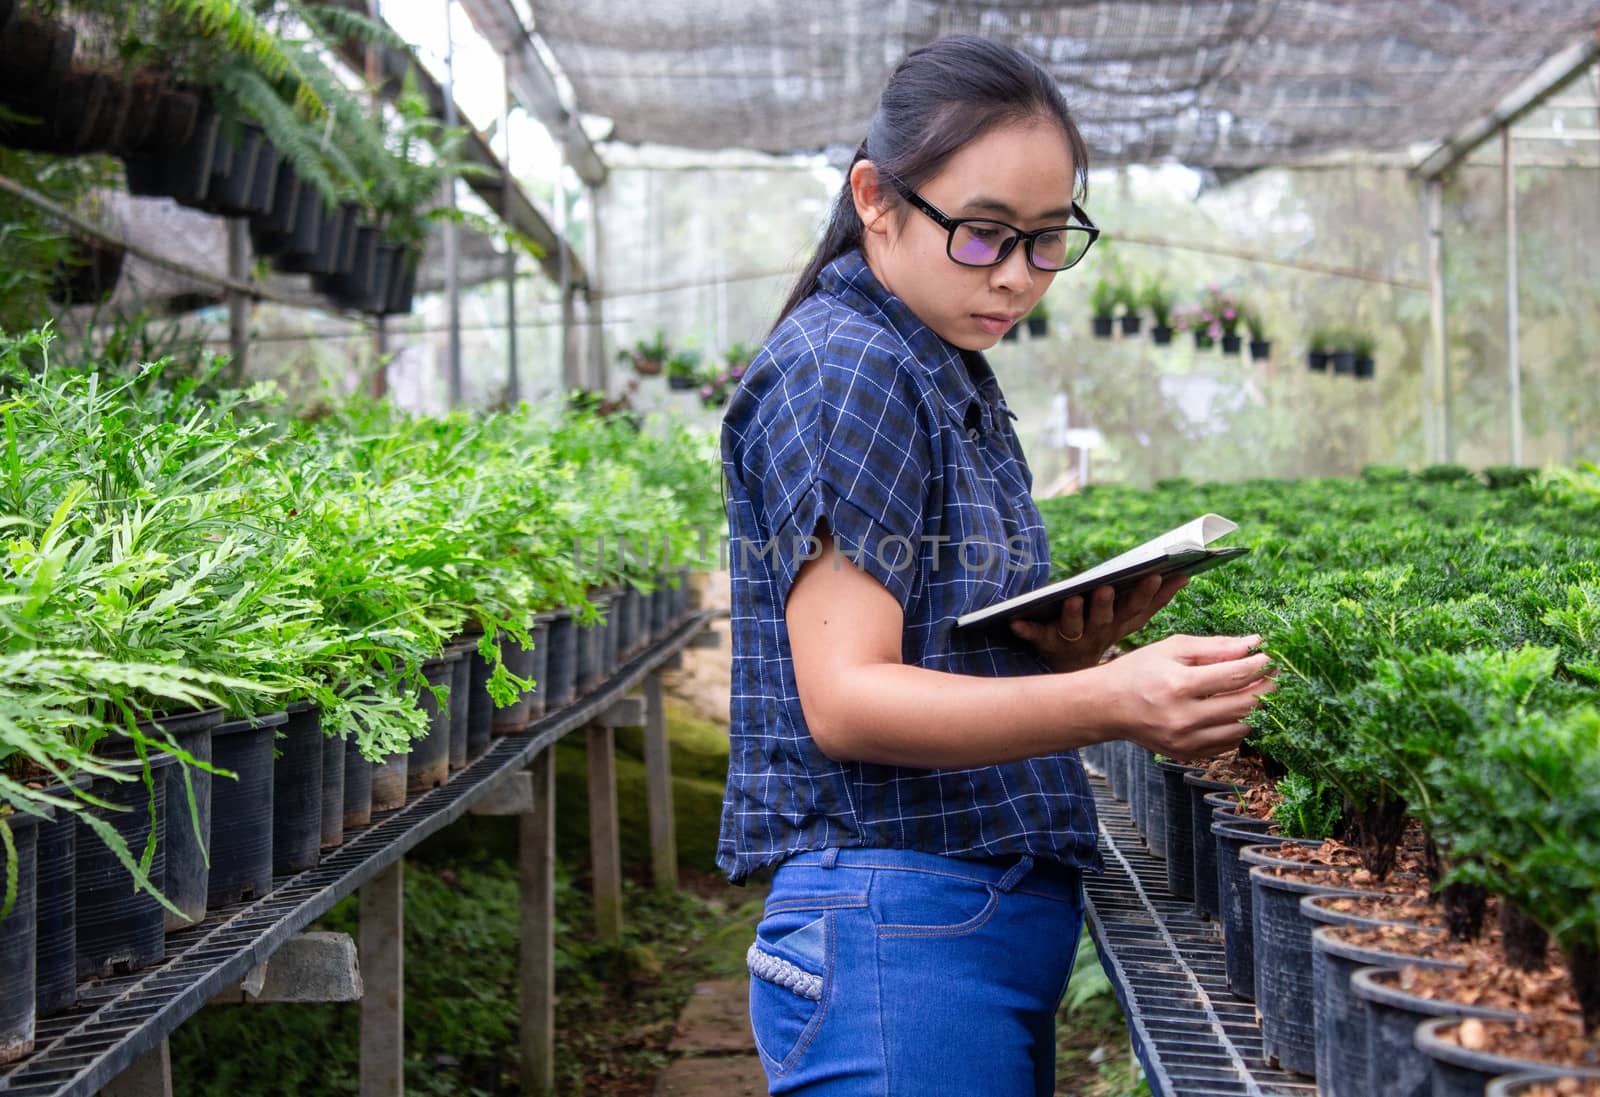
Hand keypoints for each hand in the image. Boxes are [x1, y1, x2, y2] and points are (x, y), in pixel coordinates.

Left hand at [1009, 574, 1187, 672]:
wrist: (1073, 672)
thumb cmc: (1101, 632)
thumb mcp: (1127, 618)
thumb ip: (1151, 600)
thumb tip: (1184, 575)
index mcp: (1120, 625)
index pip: (1138, 609)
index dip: (1150, 594)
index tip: (1158, 575)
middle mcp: (1099, 633)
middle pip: (1106, 618)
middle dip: (1107, 604)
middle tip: (1107, 588)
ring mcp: (1073, 639)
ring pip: (1074, 627)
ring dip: (1073, 613)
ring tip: (1072, 598)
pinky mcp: (1047, 642)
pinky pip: (1034, 635)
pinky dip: (1025, 629)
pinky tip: (1014, 621)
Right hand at [1091, 633, 1275, 759]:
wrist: (1107, 706)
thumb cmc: (1139, 670)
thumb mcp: (1173, 648)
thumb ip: (1215, 646)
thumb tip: (1254, 644)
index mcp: (1179, 685)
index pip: (1235, 675)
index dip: (1260, 665)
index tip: (1273, 657)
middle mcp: (1184, 717)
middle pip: (1245, 704)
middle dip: (1267, 688)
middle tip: (1277, 675)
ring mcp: (1186, 740)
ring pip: (1242, 728)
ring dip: (1256, 709)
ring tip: (1258, 692)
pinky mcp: (1187, 754)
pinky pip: (1228, 743)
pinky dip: (1238, 726)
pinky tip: (1236, 710)